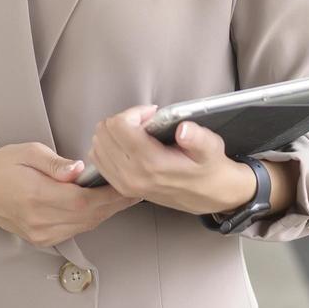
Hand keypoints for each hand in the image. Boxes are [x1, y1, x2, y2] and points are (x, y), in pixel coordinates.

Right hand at [0, 142, 142, 248]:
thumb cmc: (2, 167)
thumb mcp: (27, 152)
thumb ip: (55, 163)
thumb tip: (79, 170)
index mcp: (36, 195)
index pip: (83, 201)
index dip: (110, 196)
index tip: (128, 185)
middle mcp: (39, 220)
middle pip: (89, 216)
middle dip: (115, 204)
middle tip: (135, 189)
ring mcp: (40, 234)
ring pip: (85, 226)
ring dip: (106, 212)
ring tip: (122, 196)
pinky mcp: (41, 239)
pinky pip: (75, 231)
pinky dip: (91, 219)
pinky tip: (100, 206)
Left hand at [87, 105, 253, 215]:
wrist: (209, 195)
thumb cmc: (208, 168)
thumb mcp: (211, 148)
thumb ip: (197, 137)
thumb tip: (183, 129)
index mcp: (152, 163)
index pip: (120, 126)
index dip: (134, 113)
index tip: (151, 115)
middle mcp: (133, 175)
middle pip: (104, 133)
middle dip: (123, 120)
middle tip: (145, 122)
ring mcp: (124, 184)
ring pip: (97, 145)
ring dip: (114, 133)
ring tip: (137, 133)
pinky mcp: (121, 187)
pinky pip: (98, 160)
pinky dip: (107, 146)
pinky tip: (127, 144)